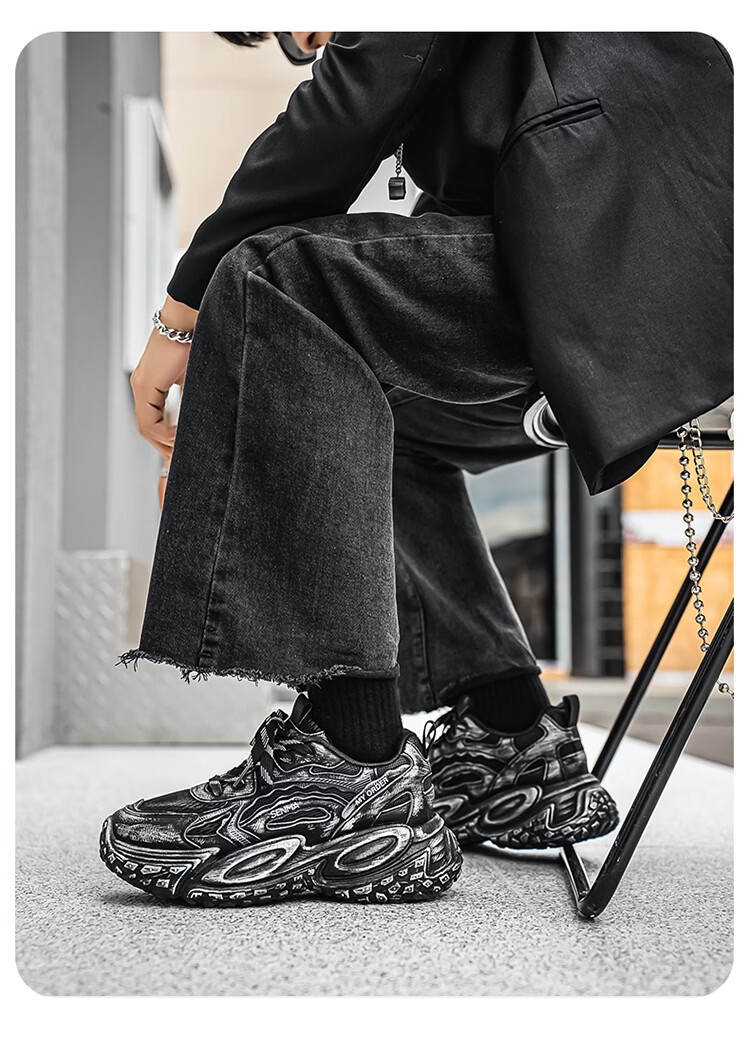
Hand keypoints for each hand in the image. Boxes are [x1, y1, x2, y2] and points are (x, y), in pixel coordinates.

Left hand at [130, 296, 197, 466]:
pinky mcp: (145, 384)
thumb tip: (198, 421)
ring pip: (146, 426)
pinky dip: (163, 433)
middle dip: (163, 446)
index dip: (165, 439)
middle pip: (147, 427)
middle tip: (178, 459)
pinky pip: (148, 419)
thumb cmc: (195, 341)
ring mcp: (141, 385)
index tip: (180, 449)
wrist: (189, 319)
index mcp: (152, 383)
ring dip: (163, 441)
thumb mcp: (193, 378)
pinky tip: (178, 436)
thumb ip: (190, 399)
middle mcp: (142, 385)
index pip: (153, 420)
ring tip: (181, 449)